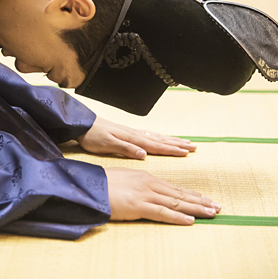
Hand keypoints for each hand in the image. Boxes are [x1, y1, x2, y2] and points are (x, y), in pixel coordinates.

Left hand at [77, 117, 195, 159]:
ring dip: (172, 141)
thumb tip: (144, 154)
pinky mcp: (129, 133)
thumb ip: (126, 149)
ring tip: (186, 142)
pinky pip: (150, 136)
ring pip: (158, 137)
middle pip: (161, 140)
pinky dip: (161, 138)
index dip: (172, 150)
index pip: (156, 145)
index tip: (187, 152)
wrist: (82, 125)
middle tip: (194, 147)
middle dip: (178, 145)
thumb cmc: (93, 136)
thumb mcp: (107, 145)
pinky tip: (164, 139)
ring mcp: (133, 133)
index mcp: (133, 139)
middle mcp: (136, 135)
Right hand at [105, 167, 220, 224]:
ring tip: (212, 213)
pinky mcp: (139, 206)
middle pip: (180, 194)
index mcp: (147, 178)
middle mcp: (150, 184)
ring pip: (177, 203)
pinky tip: (190, 221)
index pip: (174, 188)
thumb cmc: (102, 184)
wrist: (88, 185)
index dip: (192, 195)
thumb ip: (137, 186)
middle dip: (201, 201)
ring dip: (196, 209)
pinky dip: (178, 217)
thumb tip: (145, 192)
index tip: (206, 199)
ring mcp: (146, 194)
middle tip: (218, 206)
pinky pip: (163, 213)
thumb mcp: (124, 180)